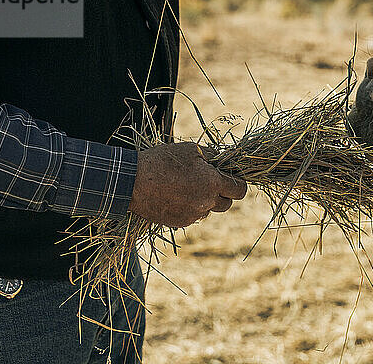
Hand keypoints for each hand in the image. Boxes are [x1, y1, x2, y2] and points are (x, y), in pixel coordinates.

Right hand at [128, 142, 246, 226]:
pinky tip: (176, 195)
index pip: (240, 189)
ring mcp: (193, 215)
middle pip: (227, 203)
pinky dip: (190, 207)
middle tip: (207, 180)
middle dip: (222, 193)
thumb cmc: (162, 161)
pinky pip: (194, 216)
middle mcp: (206, 202)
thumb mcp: (191, 149)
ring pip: (209, 210)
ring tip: (187, 186)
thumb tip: (224, 161)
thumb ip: (213, 156)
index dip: (237, 183)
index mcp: (212, 183)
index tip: (230, 177)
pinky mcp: (180, 222)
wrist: (132, 181)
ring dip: (205, 200)